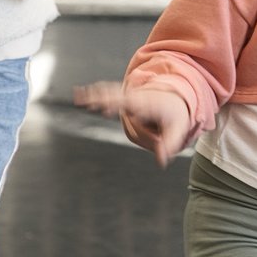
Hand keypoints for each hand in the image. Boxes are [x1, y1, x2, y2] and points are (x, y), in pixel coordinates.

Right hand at [74, 81, 193, 167]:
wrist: (171, 97)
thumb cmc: (174, 115)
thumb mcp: (178, 129)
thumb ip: (170, 144)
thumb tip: (162, 162)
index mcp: (150, 105)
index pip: (137, 107)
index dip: (130, 109)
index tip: (118, 108)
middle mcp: (136, 99)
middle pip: (119, 100)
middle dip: (108, 101)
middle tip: (94, 103)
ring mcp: (127, 98)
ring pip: (110, 96)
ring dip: (98, 98)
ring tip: (82, 97)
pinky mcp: (121, 100)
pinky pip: (106, 95)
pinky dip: (94, 94)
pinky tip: (78, 94)